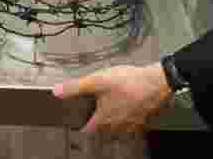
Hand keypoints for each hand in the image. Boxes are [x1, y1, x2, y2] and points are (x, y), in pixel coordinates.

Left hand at [53, 64, 170, 133]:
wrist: (156, 82)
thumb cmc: (128, 82)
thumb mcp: (96, 81)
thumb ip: (75, 88)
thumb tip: (56, 92)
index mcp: (104, 118)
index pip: (88, 130)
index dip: (81, 128)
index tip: (78, 126)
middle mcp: (117, 125)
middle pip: (103, 131)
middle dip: (97, 125)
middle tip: (93, 118)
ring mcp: (132, 123)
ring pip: (118, 128)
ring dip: (112, 123)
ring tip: (109, 113)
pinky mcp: (143, 117)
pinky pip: (131, 123)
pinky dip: (126, 117)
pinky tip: (127, 107)